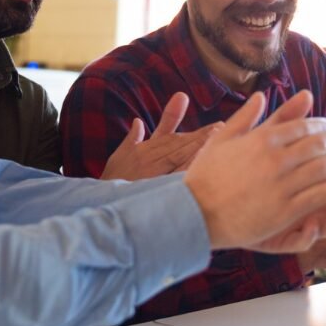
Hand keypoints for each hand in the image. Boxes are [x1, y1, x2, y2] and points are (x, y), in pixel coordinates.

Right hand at [101, 92, 219, 180]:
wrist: (104, 203)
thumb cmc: (112, 181)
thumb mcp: (119, 157)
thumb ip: (132, 139)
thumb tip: (138, 122)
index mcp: (145, 152)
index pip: (173, 139)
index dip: (193, 133)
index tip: (214, 126)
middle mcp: (151, 161)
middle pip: (180, 147)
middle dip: (201, 137)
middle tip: (221, 128)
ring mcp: (154, 176)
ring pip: (180, 160)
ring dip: (198, 149)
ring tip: (218, 140)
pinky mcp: (157, 191)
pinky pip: (177, 179)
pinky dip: (189, 170)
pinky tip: (205, 166)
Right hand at [184, 90, 325, 252]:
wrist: (193, 213)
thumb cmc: (204, 176)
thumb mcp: (222, 138)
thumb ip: (246, 116)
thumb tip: (261, 95)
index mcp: (261, 140)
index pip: (302, 126)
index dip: (321, 124)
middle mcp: (274, 159)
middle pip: (318, 144)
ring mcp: (281, 185)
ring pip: (323, 167)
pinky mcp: (284, 211)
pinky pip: (319, 195)